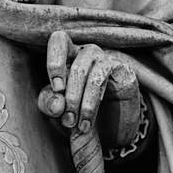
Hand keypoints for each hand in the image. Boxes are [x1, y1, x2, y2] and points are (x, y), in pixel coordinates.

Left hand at [37, 29, 143, 146]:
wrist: (109, 131)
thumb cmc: (78, 114)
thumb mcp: (57, 111)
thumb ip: (49, 103)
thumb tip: (57, 104)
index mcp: (67, 55)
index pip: (59, 40)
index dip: (55, 61)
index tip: (57, 89)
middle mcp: (87, 53)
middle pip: (74, 62)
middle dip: (69, 94)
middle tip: (68, 119)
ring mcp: (106, 60)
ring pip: (87, 71)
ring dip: (81, 102)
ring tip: (80, 126)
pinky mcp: (123, 71)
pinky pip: (104, 79)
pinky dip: (93, 100)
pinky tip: (90, 117)